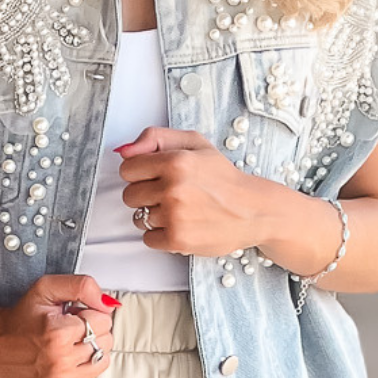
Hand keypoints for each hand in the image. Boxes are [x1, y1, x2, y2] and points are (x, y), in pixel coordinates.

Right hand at [0, 275, 115, 377]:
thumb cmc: (18, 318)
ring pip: (102, 362)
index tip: (72, 315)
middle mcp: (59, 362)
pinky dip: (81, 370)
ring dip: (89, 351)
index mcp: (57, 334)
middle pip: (105, 341)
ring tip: (67, 345)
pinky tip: (63, 361)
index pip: (103, 320)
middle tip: (68, 329)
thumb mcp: (46, 289)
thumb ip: (81, 287)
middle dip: (90, 331)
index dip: (89, 313)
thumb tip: (109, 303)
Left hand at [116, 127, 289, 257]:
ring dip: (156, 216)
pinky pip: (148, 239)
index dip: (140, 174)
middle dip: (146, 196)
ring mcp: (175, 215)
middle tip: (171, 195)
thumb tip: (123, 151)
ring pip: (139, 218)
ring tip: (180, 211)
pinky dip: (161, 236)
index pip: (127, 169)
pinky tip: (181, 226)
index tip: (156, 177)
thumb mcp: (194, 143)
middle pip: (129, 196)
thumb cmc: (222, 177)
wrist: (253, 211)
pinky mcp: (178, 240)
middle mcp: (173, 188)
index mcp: (175, 161)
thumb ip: (155, 137)